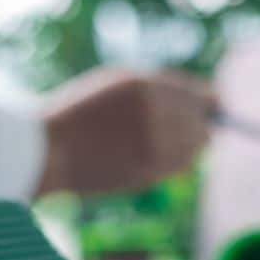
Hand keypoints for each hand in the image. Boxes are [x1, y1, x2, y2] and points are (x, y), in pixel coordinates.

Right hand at [36, 68, 214, 195]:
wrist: (46, 151)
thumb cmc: (79, 113)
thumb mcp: (117, 85)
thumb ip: (160, 89)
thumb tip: (206, 102)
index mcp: (145, 87)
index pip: (203, 97)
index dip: (210, 104)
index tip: (214, 108)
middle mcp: (154, 115)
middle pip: (204, 127)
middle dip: (199, 126)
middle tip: (188, 129)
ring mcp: (153, 147)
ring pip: (195, 150)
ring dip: (188, 145)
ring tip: (161, 141)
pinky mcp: (148, 174)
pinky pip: (179, 168)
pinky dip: (175, 163)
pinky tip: (154, 157)